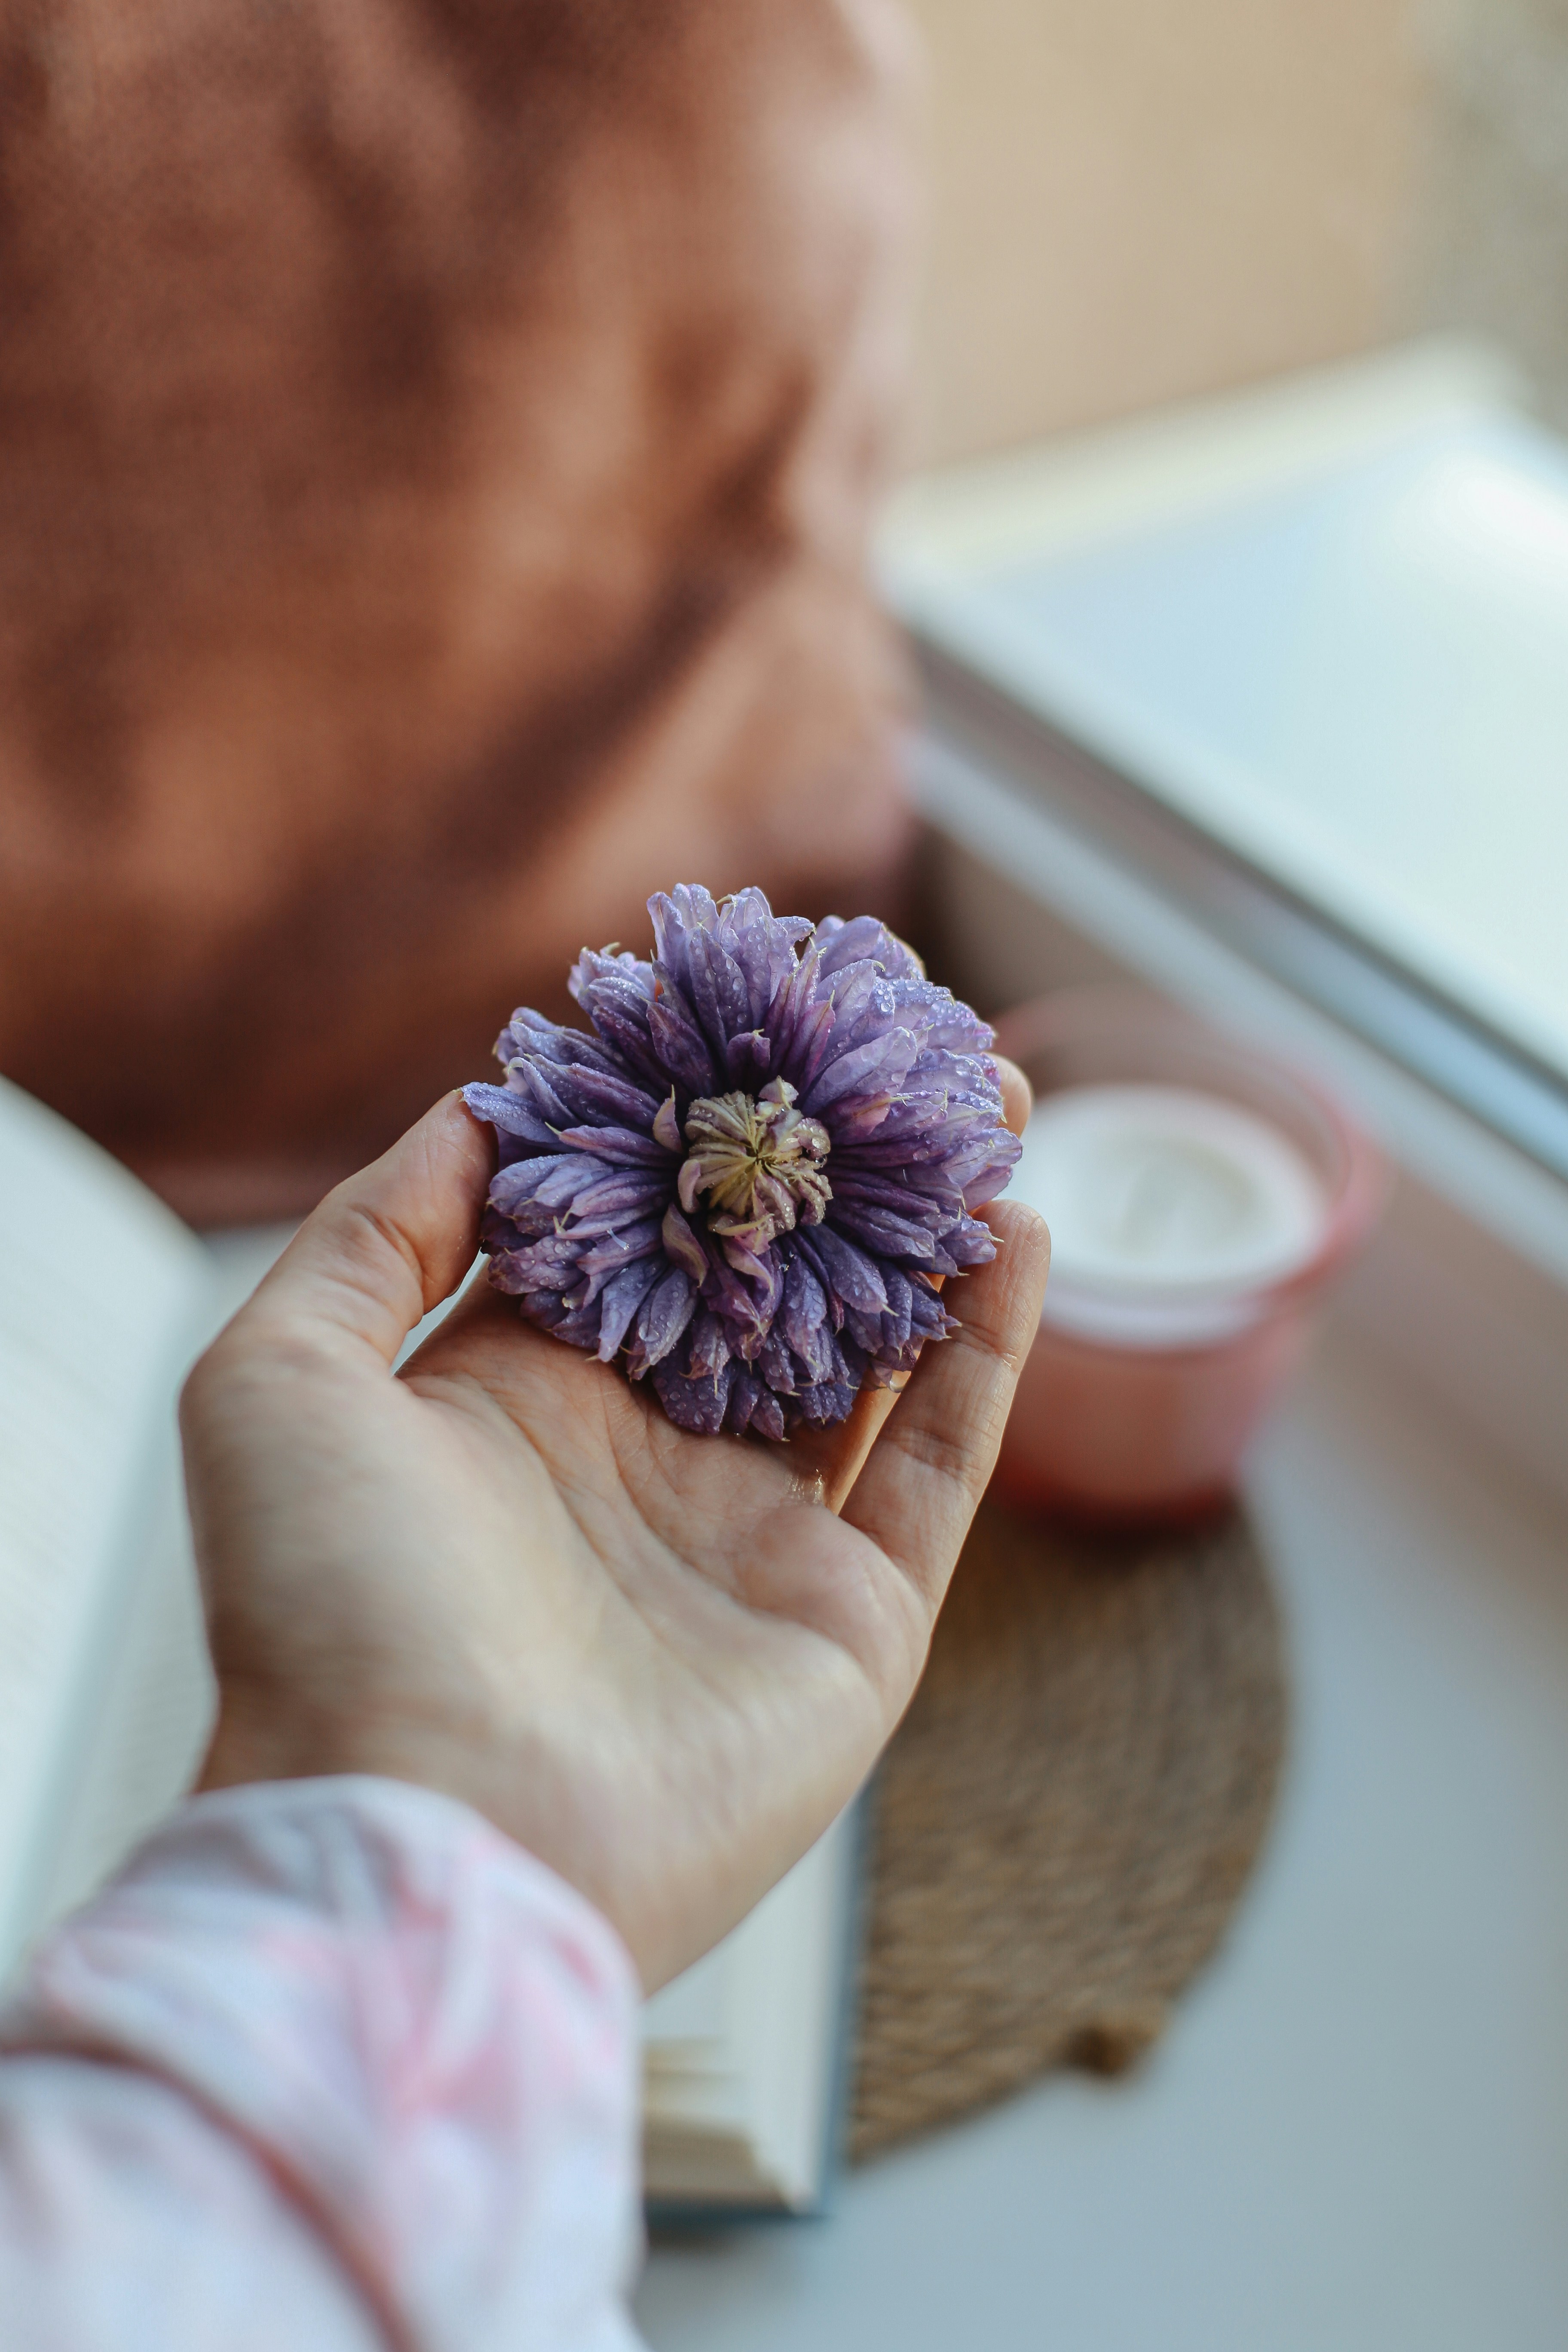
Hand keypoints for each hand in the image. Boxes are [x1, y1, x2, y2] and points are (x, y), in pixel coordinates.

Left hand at [183, 1081, 1048, 1988]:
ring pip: (871, 1353)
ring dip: (931, 1230)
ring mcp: (758, 1543)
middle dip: (836, 1165)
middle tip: (903, 1048)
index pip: (638, 1234)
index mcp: (525, 1403)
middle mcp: (649, 1462)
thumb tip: (476, 1108)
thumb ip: (373, 1233)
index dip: (697, 1129)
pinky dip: (986, 1353)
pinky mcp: (851, 1621)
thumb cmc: (325, 1610)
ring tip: (985, 1107)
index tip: (753, 1022)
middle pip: (773, 1280)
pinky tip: (1018, 1235)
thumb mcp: (281, 1380)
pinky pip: (937, 1464)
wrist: (422, 1835)